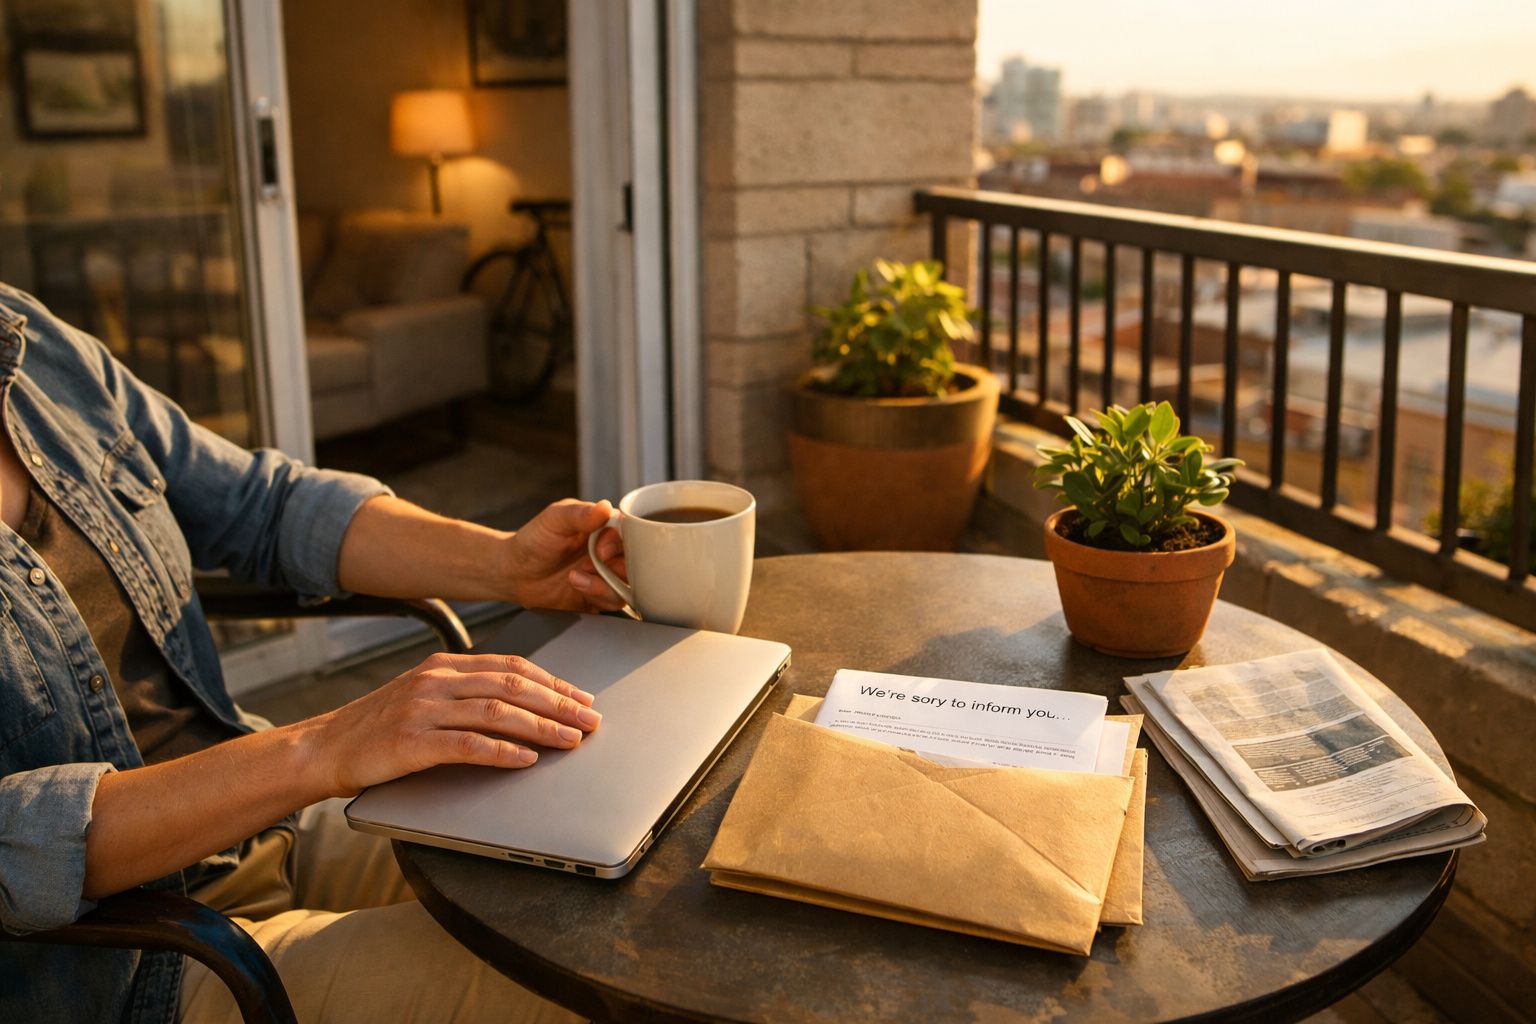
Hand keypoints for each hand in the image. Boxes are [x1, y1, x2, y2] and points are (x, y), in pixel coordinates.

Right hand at [303, 653, 602, 796]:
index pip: (513, 667)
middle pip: (512, 686)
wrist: (324, 747)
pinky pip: (467, 744)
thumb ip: (467, 694)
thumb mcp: (425, 697)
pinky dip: (502, 751)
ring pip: (497, 712)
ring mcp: (423, 709)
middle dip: (559, 703)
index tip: (583, 698)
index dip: (554, 683)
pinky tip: (527, 758)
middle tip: (590, 719)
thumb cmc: (379, 727)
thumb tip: (522, 703)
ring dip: (541, 726)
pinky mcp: (411, 741)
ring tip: (571, 739)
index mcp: (445, 665)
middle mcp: (437, 680)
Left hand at [503, 499, 627, 611]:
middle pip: (636, 562)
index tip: (602, 551)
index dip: (621, 544)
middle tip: (593, 565)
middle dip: (617, 568)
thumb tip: (604, 507)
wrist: (514, 572)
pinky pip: (614, 601)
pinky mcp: (598, 596)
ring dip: (604, 585)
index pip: (631, 534)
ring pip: (628, 584)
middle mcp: (610, 552)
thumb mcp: (554, 519)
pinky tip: (577, 588)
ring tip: (576, 578)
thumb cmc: (533, 540)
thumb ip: (579, 514)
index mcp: (604, 528)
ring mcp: (605, 575)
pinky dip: (598, 597)